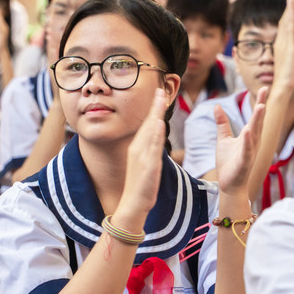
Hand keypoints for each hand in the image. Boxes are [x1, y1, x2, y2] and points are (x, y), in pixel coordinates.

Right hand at [116, 89, 167, 220]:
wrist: (133, 204)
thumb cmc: (140, 186)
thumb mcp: (144, 164)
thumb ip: (150, 150)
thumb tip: (156, 139)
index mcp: (137, 148)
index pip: (147, 124)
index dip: (153, 109)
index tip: (159, 94)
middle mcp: (138, 149)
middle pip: (148, 124)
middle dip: (155, 106)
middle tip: (160, 89)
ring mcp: (142, 157)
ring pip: (150, 132)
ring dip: (156, 114)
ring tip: (161, 99)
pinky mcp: (148, 166)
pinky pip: (152, 147)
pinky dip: (155, 134)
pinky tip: (159, 123)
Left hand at [215, 92, 265, 195]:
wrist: (229, 184)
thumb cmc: (229, 162)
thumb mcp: (224, 139)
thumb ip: (222, 123)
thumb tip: (217, 106)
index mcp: (249, 135)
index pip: (256, 116)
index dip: (260, 102)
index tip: (265, 88)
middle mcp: (253, 142)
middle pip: (258, 122)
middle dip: (261, 107)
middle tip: (265, 91)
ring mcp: (250, 152)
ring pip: (255, 134)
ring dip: (257, 121)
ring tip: (260, 107)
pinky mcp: (244, 163)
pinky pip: (247, 151)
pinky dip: (248, 142)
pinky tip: (248, 132)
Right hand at [271, 0, 293, 101]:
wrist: (283, 85)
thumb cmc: (287, 79)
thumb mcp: (290, 65)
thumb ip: (291, 58)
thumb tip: (293, 56)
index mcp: (282, 47)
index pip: (284, 29)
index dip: (287, 17)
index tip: (290, 9)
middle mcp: (280, 43)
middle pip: (284, 22)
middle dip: (287, 9)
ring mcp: (282, 43)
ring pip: (286, 22)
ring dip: (289, 9)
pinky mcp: (287, 45)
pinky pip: (288, 27)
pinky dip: (289, 16)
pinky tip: (292, 8)